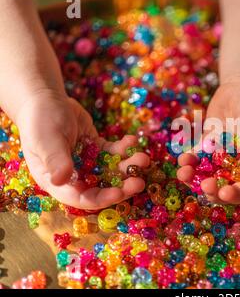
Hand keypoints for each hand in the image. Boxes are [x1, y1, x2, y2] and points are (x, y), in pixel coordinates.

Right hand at [16, 91, 149, 209]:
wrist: (45, 98)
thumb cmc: (40, 119)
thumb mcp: (47, 139)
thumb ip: (56, 160)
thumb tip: (60, 181)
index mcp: (56, 180)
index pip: (81, 198)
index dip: (101, 198)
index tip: (119, 192)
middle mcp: (73, 176)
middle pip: (101, 188)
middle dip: (122, 186)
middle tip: (139, 182)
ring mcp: (87, 163)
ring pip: (111, 171)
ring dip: (128, 166)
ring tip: (142, 157)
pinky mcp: (96, 149)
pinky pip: (114, 154)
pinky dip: (124, 149)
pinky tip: (132, 140)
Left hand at [177, 74, 239, 203]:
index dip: (239, 195)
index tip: (224, 194)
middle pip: (228, 186)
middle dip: (214, 190)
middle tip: (204, 186)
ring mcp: (226, 157)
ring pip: (209, 174)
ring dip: (196, 178)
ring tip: (184, 173)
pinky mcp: (210, 146)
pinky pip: (198, 158)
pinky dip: (189, 161)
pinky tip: (183, 158)